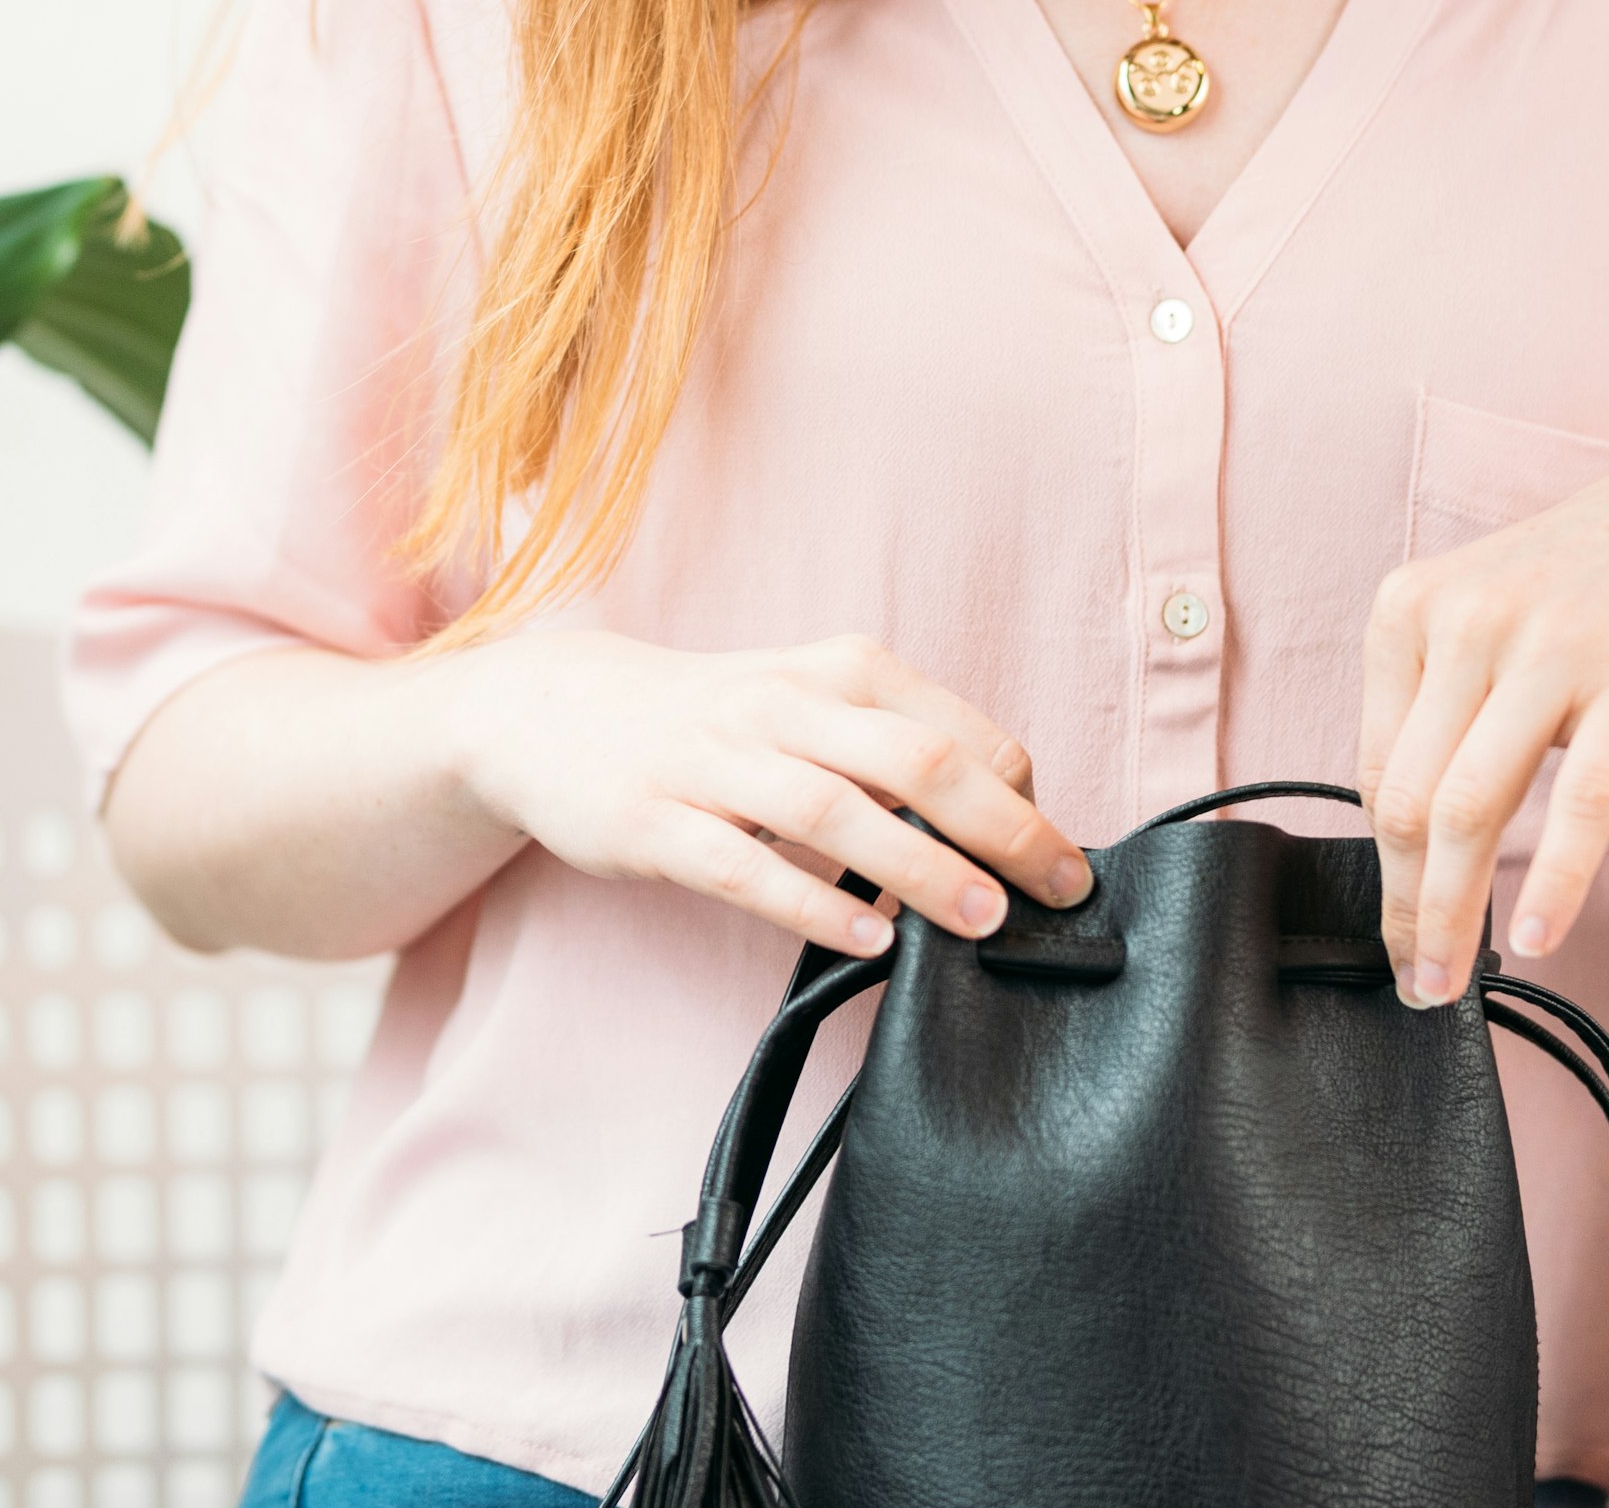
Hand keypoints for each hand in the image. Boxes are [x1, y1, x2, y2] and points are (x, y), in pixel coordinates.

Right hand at [439, 628, 1091, 955]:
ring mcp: (711, 763)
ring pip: (834, 811)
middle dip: (1002, 825)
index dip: (1018, 790)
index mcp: (829, 670)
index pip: (952, 725)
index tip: (1053, 851)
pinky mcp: (655, 823)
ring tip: (983, 921)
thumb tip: (999, 813)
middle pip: (912, 759)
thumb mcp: (800, 698)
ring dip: (920, 868)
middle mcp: (777, 706)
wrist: (549, 710)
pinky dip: (814, 904)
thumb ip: (887, 743)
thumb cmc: (704, 716)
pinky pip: (746, 868)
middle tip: (1059, 887)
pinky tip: (868, 938)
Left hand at [1360, 426, 1608, 1004]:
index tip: (1393, 928)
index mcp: (1410, 606)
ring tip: (1453, 981)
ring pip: (1472, 808)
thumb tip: (1408, 836)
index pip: (1376, 766)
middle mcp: (1464, 621)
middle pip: (1410, 799)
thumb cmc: (1594, 582)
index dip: (1382, 865)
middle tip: (1414, 981)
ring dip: (1454, 913)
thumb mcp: (1488, 617)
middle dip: (1405, 907)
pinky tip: (1539, 934)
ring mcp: (1548, 649)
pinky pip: (1579, 802)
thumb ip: (1440, 704)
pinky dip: (1554, 880)